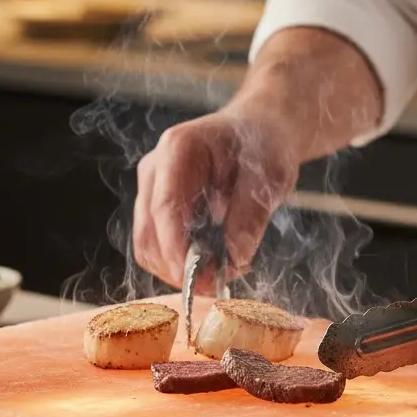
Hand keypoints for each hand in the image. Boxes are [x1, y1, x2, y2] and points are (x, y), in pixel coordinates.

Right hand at [132, 110, 299, 287]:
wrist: (260, 132)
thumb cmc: (263, 145)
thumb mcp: (269, 176)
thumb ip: (250, 216)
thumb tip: (235, 258)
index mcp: (179, 149)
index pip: (164, 207)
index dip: (175, 249)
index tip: (194, 278)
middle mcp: (156, 169)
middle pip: (148, 232)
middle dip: (178, 267)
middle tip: (217, 284)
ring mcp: (152, 189)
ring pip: (147, 246)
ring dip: (178, 270)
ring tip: (220, 275)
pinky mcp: (157, 209)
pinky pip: (158, 246)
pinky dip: (180, 264)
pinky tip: (211, 265)